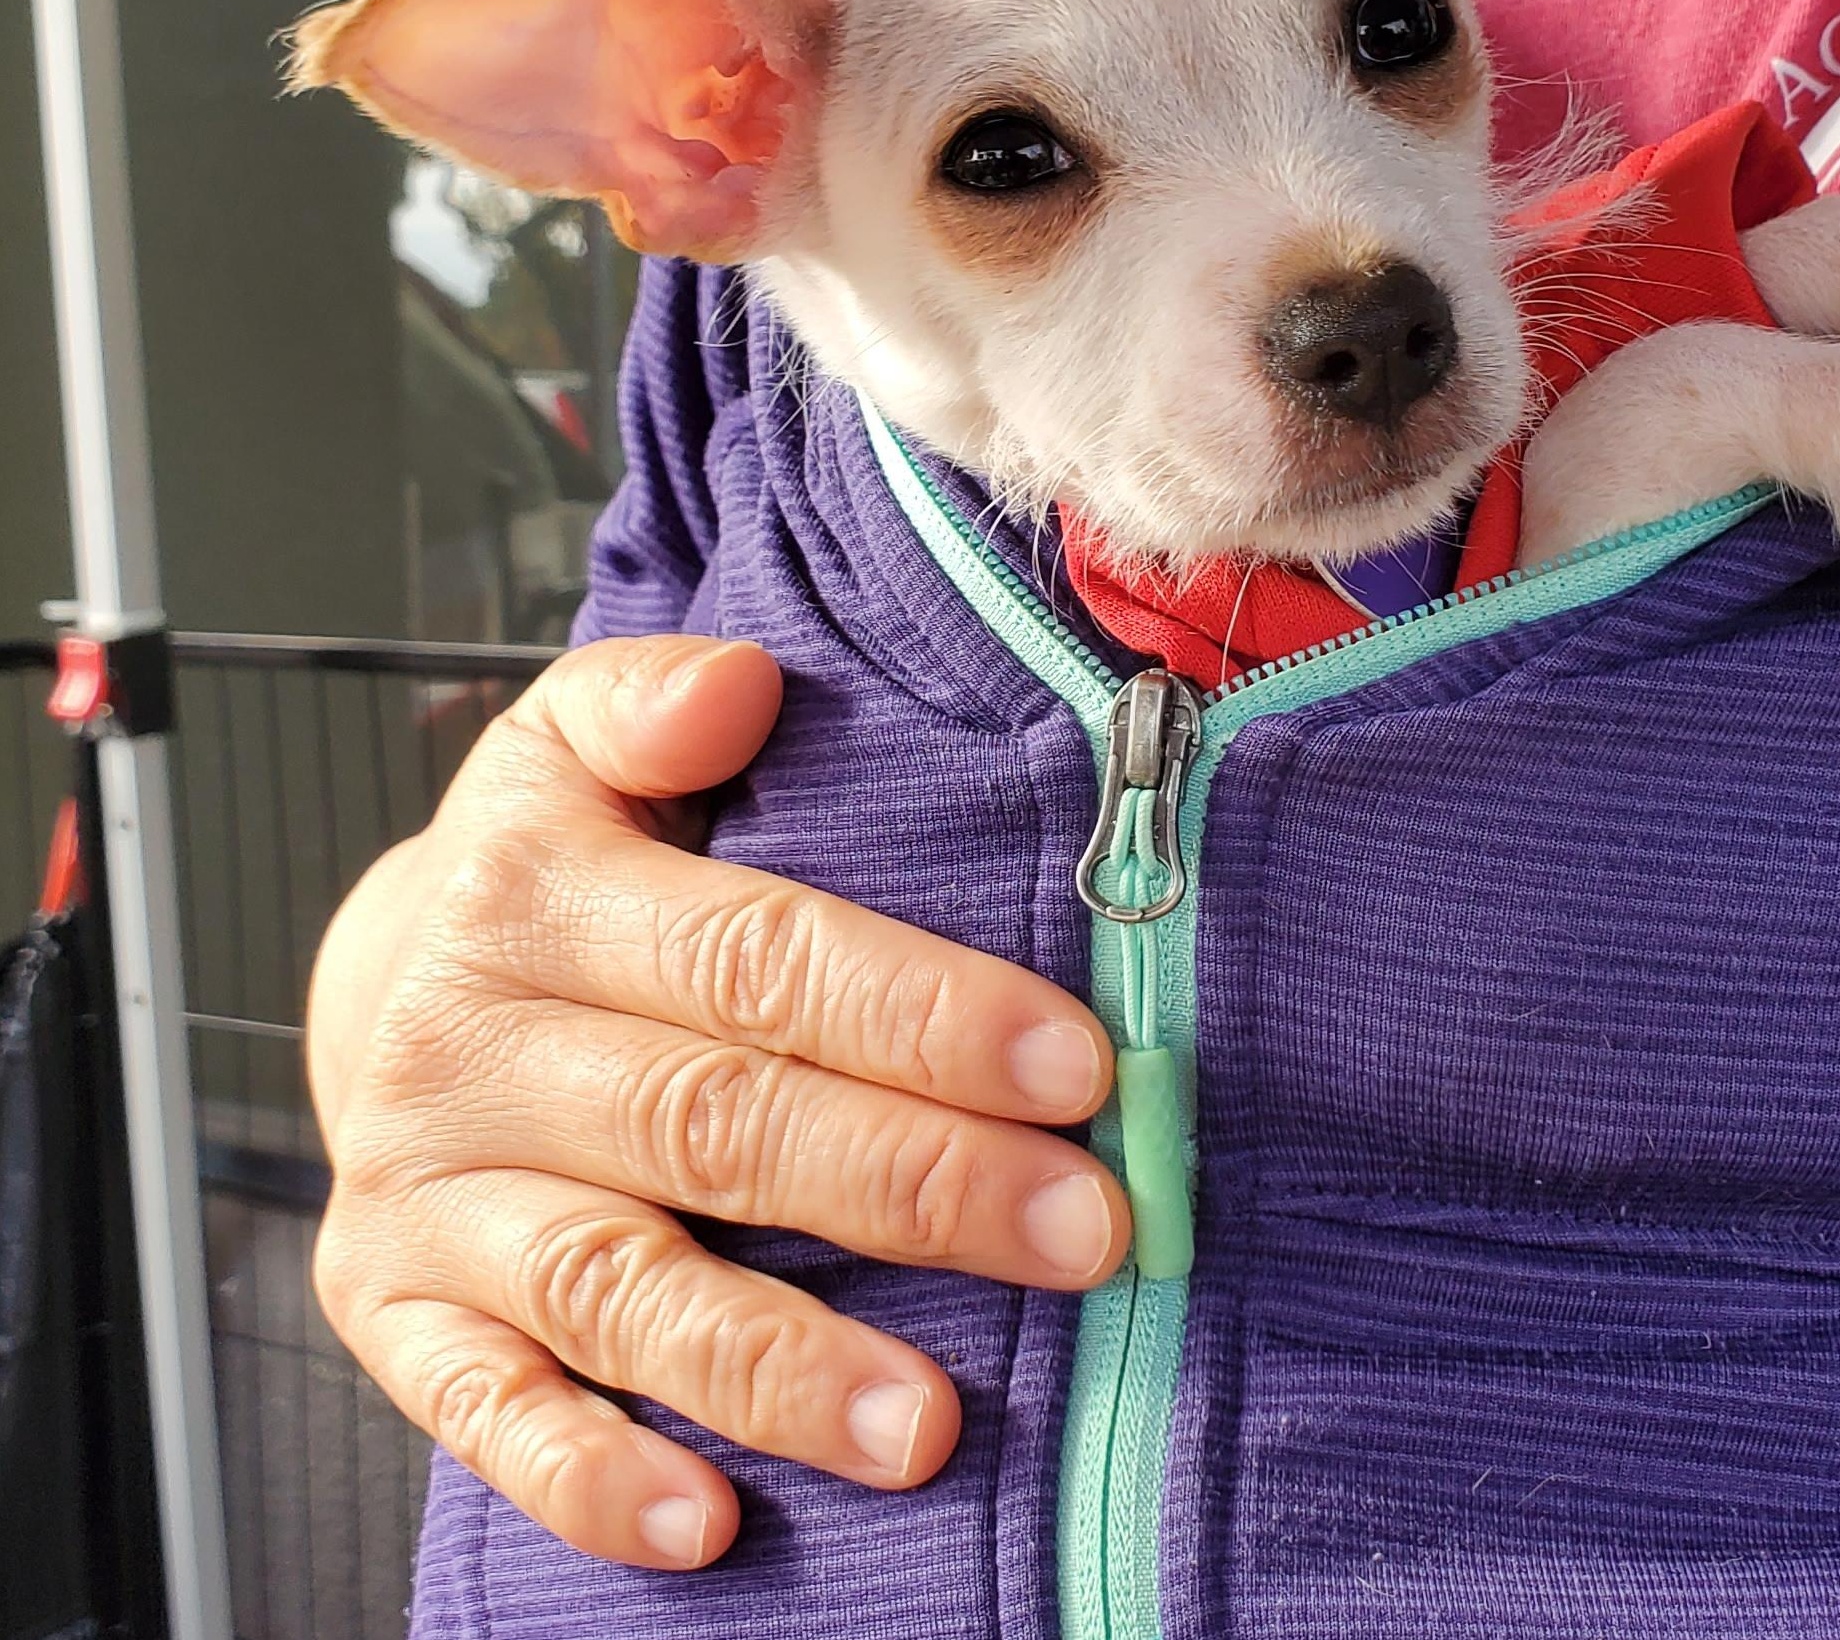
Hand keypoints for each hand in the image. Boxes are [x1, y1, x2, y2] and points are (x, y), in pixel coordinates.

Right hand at [307, 633, 1127, 1570]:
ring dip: (782, 1366)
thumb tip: (741, 686)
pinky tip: (710, 1520)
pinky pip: (486, 1411)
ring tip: (934, 1425)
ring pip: (618, 1287)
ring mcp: (426, 1193)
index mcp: (532, 893)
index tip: (1078, 1066)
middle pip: (718, 1124)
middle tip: (1084, 1233)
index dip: (921, 1014)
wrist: (389, 982)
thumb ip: (652, 700)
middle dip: (916, 1185)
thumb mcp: (573, 740)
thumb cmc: (551, 862)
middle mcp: (467, 1046)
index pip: (757, 957)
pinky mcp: (395, 1310)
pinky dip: (591, 1475)